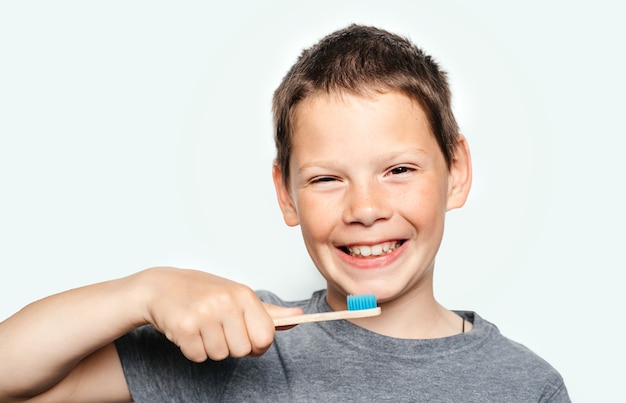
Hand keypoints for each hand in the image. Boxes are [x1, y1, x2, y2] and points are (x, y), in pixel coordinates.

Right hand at [137, 267, 302, 361]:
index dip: (256, 344)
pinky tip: (189, 330)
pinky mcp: (184, 327)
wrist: (161, 286)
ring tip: (202, 326)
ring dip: (210, 347)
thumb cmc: (203, 292)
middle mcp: (226, 302)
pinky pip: (199, 357)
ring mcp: (204, 314)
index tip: (245, 337)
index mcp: (243, 294)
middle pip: (243, 350)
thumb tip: (299, 317)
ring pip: (220, 355)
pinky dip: (193, 349)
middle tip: (217, 327)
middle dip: (230, 345)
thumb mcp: (238, 296)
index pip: (265, 336)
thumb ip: (269, 312)